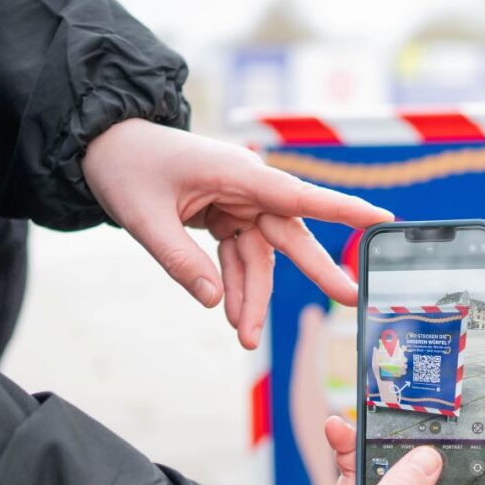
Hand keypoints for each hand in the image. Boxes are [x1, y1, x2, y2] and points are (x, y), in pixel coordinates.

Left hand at [82, 119, 391, 348]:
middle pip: (289, 233)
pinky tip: (234, 317)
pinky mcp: (226, 216)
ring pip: (261, 257)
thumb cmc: (125, 167)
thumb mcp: (144, 217)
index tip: (382, 221)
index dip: (342, 209)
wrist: (103, 146)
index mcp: (235, 171)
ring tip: (246, 337)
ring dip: (255, 297)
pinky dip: (236, 288)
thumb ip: (179, 260)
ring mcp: (237, 202)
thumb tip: (216, 302)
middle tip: (349, 297)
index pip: (297, 195)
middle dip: (316, 269)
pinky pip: (240, 258)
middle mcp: (246, 186)